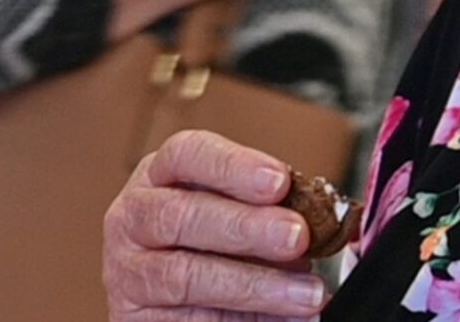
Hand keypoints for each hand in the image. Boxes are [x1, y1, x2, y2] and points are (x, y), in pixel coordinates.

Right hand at [105, 130, 329, 319]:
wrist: (175, 302)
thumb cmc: (210, 247)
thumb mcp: (234, 214)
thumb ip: (271, 211)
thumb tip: (330, 222)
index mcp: (160, 177)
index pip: (186, 155)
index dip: (232, 166)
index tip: (279, 181)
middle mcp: (134, 217)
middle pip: (179, 215)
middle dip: (245, 226)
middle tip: (297, 236)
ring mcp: (129, 270)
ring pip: (183, 275)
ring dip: (252, 284)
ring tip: (305, 293)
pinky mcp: (136, 317)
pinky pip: (189, 321)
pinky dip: (242, 321)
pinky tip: (282, 319)